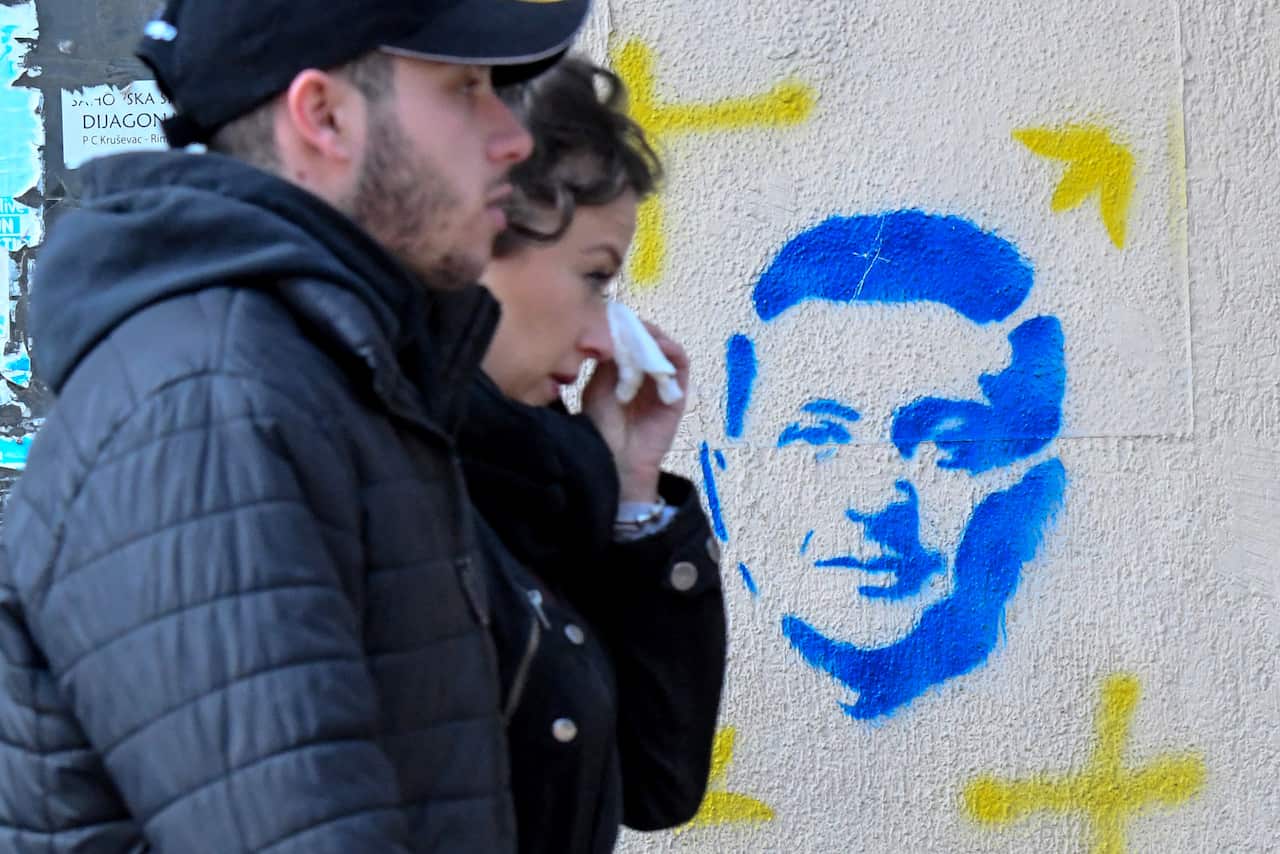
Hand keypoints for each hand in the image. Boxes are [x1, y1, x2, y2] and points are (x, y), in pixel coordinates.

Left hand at [582, 321, 689, 503]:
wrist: (615, 458)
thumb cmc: (601, 425)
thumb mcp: (597, 385)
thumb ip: (605, 360)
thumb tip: (609, 329)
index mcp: (623, 369)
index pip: (628, 337)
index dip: (623, 324)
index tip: (611, 315)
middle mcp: (644, 372)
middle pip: (647, 338)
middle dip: (637, 328)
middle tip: (626, 322)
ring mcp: (662, 381)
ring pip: (664, 347)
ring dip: (654, 336)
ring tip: (642, 333)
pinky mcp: (678, 391)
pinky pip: (681, 364)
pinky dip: (671, 351)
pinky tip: (658, 347)